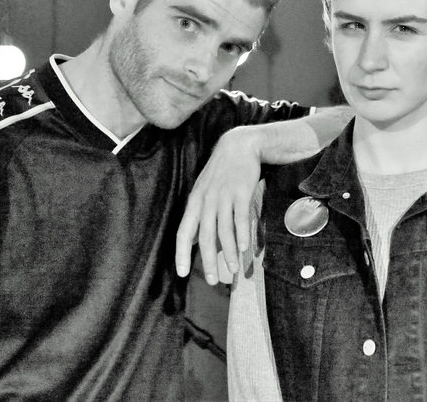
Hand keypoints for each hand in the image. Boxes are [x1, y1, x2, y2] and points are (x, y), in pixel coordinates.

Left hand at [176, 128, 261, 283]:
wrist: (240, 146)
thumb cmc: (222, 173)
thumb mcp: (204, 191)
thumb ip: (199, 216)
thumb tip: (193, 242)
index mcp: (195, 202)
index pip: (184, 232)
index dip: (181, 254)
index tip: (183, 273)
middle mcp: (207, 201)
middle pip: (205, 236)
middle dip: (208, 261)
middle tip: (213, 280)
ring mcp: (224, 196)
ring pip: (224, 230)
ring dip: (229, 252)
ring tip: (233, 268)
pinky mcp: (242, 192)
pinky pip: (241, 217)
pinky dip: (243, 234)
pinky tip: (245, 247)